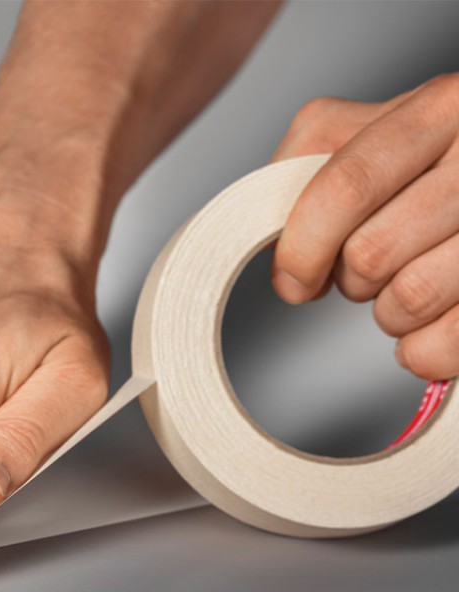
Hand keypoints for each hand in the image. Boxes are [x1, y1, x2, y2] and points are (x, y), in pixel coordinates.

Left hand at [270, 74, 458, 378]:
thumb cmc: (440, 171)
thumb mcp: (379, 140)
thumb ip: (312, 173)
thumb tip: (280, 250)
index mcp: (435, 111)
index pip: (343, 188)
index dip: (302, 246)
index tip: (292, 278)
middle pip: (368, 254)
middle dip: (349, 280)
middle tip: (366, 272)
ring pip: (408, 298)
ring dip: (390, 313)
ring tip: (409, 286)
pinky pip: (448, 339)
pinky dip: (424, 350)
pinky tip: (430, 329)